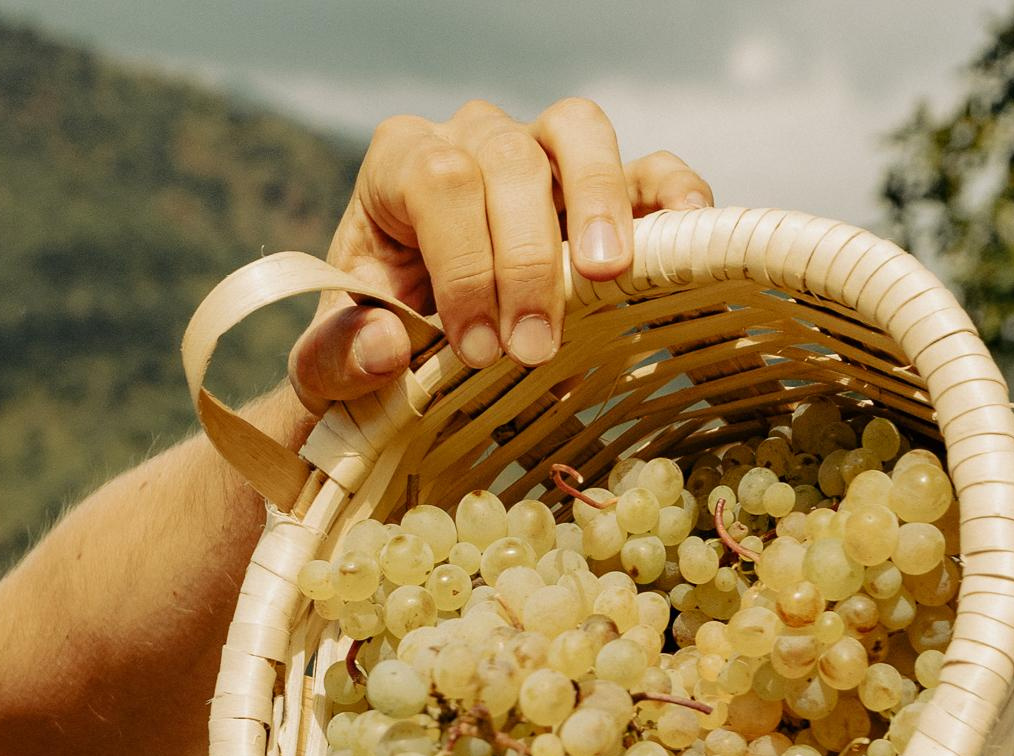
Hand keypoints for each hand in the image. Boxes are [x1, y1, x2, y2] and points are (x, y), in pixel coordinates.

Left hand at [294, 101, 713, 414]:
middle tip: (532, 351)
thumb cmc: (373, 345)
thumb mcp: (332, 365)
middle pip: (510, 160)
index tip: (476, 349)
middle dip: (525, 261)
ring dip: (597, 202)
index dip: (463, 262)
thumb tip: (385, 348)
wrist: (411, 348)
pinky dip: (670, 192)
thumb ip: (337, 360)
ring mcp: (541, 153)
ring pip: (577, 132)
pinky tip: (681, 233)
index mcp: (401, 165)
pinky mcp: (600, 188)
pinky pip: (645, 166)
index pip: (439, 180)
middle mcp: (472, 138)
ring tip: (604, 276)